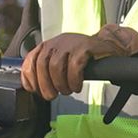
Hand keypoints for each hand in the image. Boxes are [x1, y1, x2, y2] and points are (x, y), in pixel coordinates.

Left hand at [20, 26, 137, 99]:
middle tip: (52, 96)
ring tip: (68, 90)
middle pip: (42, 65)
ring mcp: (71, 43)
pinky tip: (77, 86)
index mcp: (48, 45)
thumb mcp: (61, 61)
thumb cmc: (83, 57)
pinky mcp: (85, 46)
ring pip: (56, 67)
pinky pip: (74, 66)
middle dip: (45, 85)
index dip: (30, 78)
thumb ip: (46, 70)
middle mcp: (57, 42)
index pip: (30, 60)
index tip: (35, 90)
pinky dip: (74, 80)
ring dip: (61, 84)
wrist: (108, 47)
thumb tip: (34, 87)